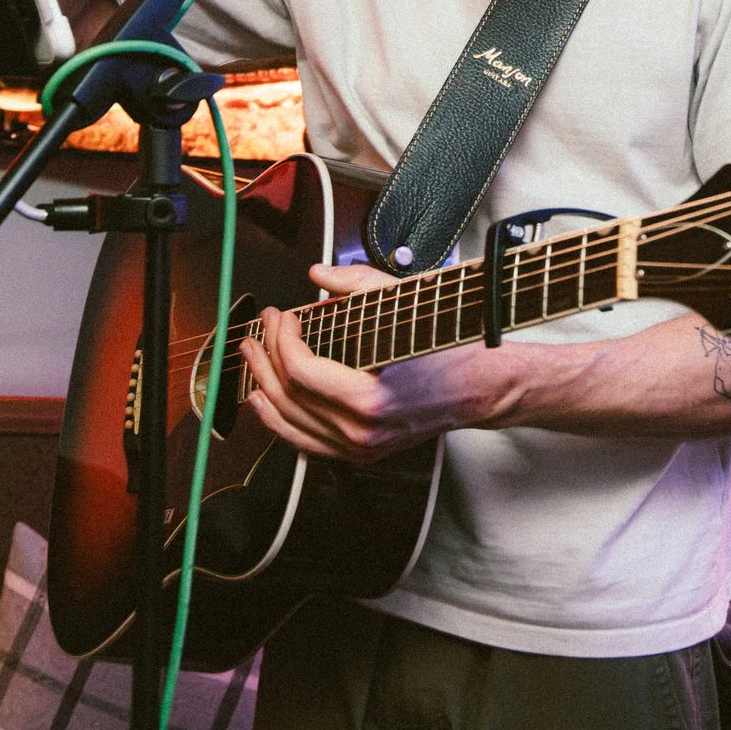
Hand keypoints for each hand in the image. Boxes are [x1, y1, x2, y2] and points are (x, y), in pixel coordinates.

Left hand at [239, 262, 526, 464]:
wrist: (478, 389)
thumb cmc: (448, 351)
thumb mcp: (404, 306)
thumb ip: (355, 285)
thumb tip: (318, 275)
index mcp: (370, 400)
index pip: (300, 371)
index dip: (281, 339)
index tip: (283, 316)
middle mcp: (360, 432)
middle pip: (287, 397)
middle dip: (265, 356)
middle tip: (261, 328)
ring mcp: (358, 448)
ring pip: (288, 424)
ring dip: (261, 387)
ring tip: (252, 357)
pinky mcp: (359, 454)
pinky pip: (304, 442)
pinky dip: (278, 421)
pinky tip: (262, 400)